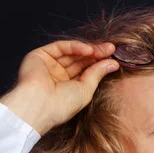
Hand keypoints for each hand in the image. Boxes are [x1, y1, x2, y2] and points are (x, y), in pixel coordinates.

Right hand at [0, 40, 119, 134]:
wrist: (39, 105)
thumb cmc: (62, 105)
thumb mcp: (86, 89)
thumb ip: (97, 74)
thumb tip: (113, 63)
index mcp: (67, 86)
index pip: (85, 70)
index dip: (99, 63)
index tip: (114, 58)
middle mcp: (58, 75)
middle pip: (80, 60)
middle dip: (96, 54)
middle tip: (111, 49)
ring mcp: (49, 64)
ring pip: (71, 52)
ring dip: (89, 49)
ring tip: (105, 49)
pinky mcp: (40, 56)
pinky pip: (61, 47)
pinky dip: (75, 47)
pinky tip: (89, 50)